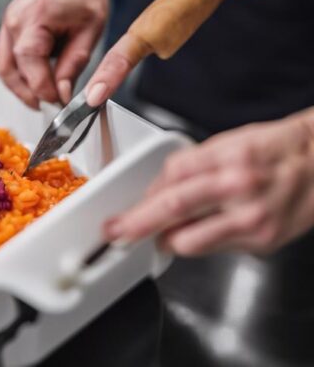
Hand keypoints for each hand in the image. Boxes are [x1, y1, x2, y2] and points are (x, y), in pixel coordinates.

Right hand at [0, 0, 108, 107]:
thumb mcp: (91, 30)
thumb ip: (74, 64)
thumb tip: (62, 94)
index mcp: (35, 18)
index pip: (30, 64)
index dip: (43, 89)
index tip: (58, 103)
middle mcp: (14, 20)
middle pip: (8, 69)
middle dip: (26, 94)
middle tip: (47, 107)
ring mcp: (8, 23)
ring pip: (3, 66)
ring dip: (19, 86)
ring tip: (42, 98)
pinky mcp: (10, 26)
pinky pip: (6, 56)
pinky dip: (18, 73)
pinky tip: (36, 80)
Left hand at [104, 111, 313, 255]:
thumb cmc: (276, 151)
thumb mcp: (228, 143)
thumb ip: (190, 167)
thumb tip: (154, 193)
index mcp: (227, 157)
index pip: (170, 177)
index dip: (143, 196)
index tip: (124, 208)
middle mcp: (239, 187)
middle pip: (172, 208)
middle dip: (136, 224)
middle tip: (115, 232)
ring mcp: (251, 218)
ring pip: (188, 239)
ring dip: (167, 239)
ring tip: (163, 233)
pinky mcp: (261, 241)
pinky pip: (213, 248)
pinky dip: (200, 241)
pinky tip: (209, 228)